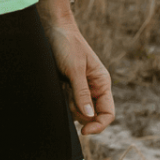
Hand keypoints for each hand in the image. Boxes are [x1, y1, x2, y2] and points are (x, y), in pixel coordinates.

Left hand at [42, 8, 114, 136]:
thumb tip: (88, 116)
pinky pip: (66, 103)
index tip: (84, 131)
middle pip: (92, 115)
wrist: (52, 28)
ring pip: (77, 111)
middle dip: (80, 115)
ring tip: (61, 90)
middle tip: (67, 103)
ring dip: (69, 108)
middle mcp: (93, 87)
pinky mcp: (66, 86)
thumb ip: (81, 92)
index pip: (108, 113)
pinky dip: (61, 102)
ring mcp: (79, 87)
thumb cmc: (67, 45)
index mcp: (102, 83)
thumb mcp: (74, 69)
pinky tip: (56, 90)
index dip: (98, 125)